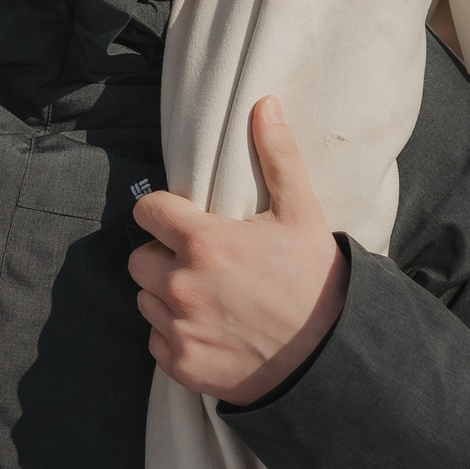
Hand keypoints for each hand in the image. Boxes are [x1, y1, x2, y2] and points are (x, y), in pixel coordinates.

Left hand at [129, 97, 346, 404]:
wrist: (330, 357)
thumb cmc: (315, 279)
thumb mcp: (303, 212)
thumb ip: (277, 155)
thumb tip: (263, 103)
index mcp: (204, 242)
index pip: (147, 212)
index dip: (165, 214)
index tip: (184, 222)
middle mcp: (182, 285)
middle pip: (139, 259)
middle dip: (163, 257)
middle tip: (201, 264)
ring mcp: (180, 328)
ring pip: (145, 300)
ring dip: (166, 296)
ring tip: (208, 297)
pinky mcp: (182, 365)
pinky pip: (156, 341)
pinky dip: (175, 336)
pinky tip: (210, 330)